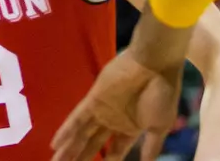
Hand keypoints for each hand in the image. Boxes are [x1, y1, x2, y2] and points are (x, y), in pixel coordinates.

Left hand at [51, 46, 181, 160]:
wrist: (155, 67)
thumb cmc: (162, 95)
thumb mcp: (160, 126)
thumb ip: (152, 146)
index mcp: (130, 128)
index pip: (114, 151)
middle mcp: (113, 121)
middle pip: (93, 145)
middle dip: (81, 157)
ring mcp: (101, 111)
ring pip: (81, 134)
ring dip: (69, 149)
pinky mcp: (92, 100)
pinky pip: (76, 119)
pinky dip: (66, 131)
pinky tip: (56, 144)